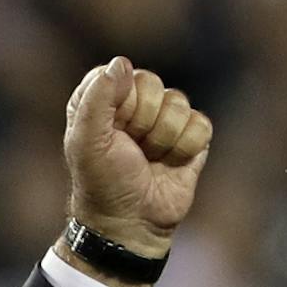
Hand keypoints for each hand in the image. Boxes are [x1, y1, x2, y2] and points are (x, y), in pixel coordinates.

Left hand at [62, 57, 212, 259]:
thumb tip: (122, 63)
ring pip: (178, 103)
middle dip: (141, 120)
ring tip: (149, 160)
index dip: (118, 102)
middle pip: (152, 83)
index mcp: (102, 101)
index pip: (118, 72)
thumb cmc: (103, 184)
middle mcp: (134, 105)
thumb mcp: (86, 142)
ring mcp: (164, 119)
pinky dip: (184, 148)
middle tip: (130, 149)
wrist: (130, 224)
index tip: (110, 130)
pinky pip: (199, 124)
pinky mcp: (191, 137)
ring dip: (162, 139)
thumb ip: (97, 99)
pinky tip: (170, 165)